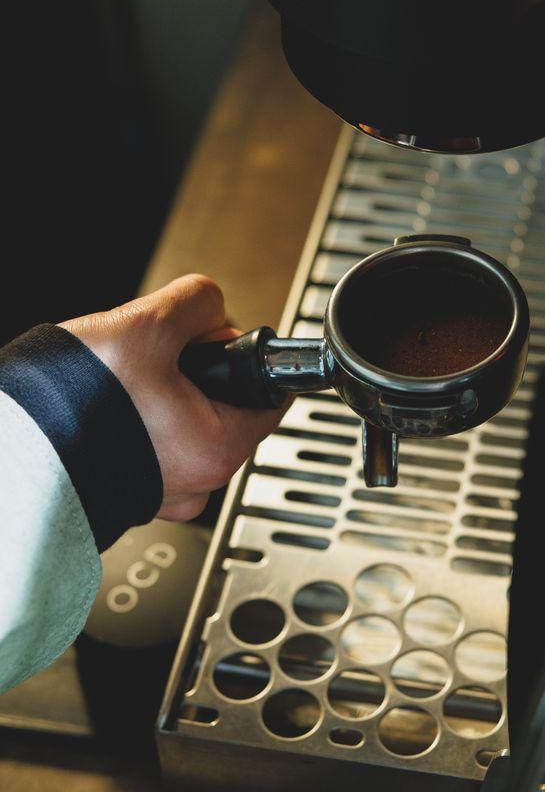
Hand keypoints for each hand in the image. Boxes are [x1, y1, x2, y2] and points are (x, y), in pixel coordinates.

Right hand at [60, 274, 288, 520]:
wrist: (10, 455)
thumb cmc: (76, 406)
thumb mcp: (147, 326)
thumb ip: (196, 303)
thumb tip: (209, 305)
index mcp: (219, 448)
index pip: (268, 397)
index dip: (245, 357)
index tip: (220, 340)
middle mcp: (199, 480)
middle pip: (227, 407)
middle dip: (201, 371)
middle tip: (162, 352)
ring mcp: (167, 490)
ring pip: (190, 424)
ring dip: (170, 394)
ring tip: (131, 378)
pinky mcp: (137, 489)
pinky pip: (158, 445)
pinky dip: (146, 420)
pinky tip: (118, 403)